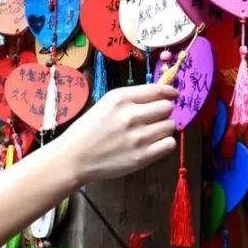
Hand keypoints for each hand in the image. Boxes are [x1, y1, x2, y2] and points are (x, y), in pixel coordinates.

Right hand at [56, 83, 177, 183]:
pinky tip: (153, 144)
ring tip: (151, 133)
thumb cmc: (88, 130)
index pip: (158, 90)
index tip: (173, 96)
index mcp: (121, 98)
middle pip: (167, 107)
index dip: (169, 93)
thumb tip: (159, 96)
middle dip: (164, 111)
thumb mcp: (106, 104)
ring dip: (164, 128)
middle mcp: (131, 115)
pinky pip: (169, 144)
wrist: (74, 157)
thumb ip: (131, 99)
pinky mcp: (142, 156)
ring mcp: (138, 137)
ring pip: (170, 126)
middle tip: (155, 118)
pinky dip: (165, 143)